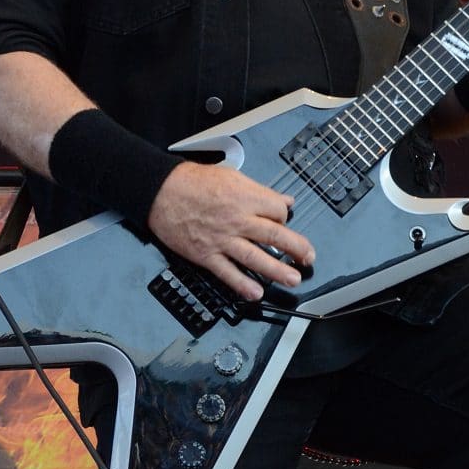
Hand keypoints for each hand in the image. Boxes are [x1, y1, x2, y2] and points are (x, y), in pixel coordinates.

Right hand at [147, 160, 314, 301]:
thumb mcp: (232, 176)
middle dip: (296, 248)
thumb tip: (285, 200)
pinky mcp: (206, 255)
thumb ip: (260, 191)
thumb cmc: (192, 182)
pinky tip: (256, 293)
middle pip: (274, 234)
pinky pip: (227, 273)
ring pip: (256, 257)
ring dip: (277, 270)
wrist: (159, 191)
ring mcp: (222, 239)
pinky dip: (242, 284)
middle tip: (308, 257)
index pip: (278, 211)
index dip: (285, 217)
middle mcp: (237, 219)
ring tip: (293, 279)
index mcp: (244, 197)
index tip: (285, 222)